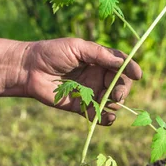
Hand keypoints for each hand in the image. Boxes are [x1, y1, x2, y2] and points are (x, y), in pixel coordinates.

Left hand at [18, 38, 142, 124]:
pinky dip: (107, 118)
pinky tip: (107, 117)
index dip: (131, 69)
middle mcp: (98, 76)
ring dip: (115, 103)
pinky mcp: (82, 108)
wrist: (28, 70)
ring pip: (114, 101)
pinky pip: (100, 116)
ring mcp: (91, 93)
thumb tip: (123, 62)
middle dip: (122, 89)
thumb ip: (100, 55)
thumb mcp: (77, 47)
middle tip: (115, 92)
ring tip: (108, 101)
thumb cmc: (51, 53)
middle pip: (121, 84)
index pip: (121, 65)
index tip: (137, 74)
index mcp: (99, 60)